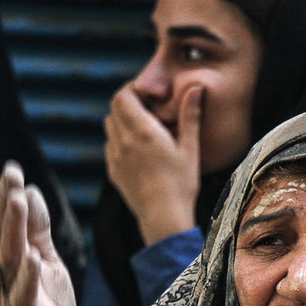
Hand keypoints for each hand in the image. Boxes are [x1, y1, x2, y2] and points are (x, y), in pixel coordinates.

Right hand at [0, 164, 79, 305]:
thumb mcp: (47, 265)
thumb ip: (39, 233)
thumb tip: (30, 193)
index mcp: (14, 264)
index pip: (8, 225)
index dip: (8, 197)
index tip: (12, 168)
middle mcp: (9, 279)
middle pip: (4, 236)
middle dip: (6, 204)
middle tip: (9, 172)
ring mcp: (18, 300)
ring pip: (12, 261)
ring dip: (14, 231)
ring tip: (18, 201)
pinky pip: (27, 298)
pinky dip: (29, 279)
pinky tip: (35, 261)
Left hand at [103, 82, 202, 244]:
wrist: (163, 217)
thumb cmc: (181, 184)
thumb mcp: (190, 148)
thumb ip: (190, 115)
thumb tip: (196, 87)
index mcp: (142, 130)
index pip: (123, 95)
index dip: (133, 89)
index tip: (149, 94)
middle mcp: (123, 140)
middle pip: (114, 108)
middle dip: (128, 102)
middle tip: (148, 108)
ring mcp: (115, 157)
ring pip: (110, 126)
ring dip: (122, 120)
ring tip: (143, 128)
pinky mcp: (113, 171)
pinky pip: (110, 146)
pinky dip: (120, 140)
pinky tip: (138, 149)